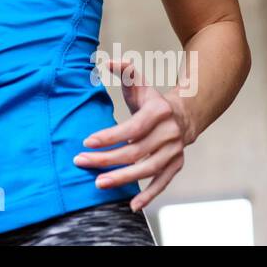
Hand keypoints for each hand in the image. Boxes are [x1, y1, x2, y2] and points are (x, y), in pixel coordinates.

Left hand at [72, 57, 192, 211]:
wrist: (185, 115)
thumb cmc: (152, 100)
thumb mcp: (139, 82)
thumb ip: (124, 69)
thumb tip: (108, 61)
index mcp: (159, 112)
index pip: (132, 127)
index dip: (110, 136)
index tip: (87, 141)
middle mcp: (169, 133)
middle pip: (135, 151)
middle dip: (106, 158)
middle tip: (81, 162)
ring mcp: (174, 151)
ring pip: (147, 169)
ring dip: (122, 179)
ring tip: (98, 184)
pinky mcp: (175, 165)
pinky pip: (162, 183)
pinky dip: (148, 195)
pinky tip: (132, 205)